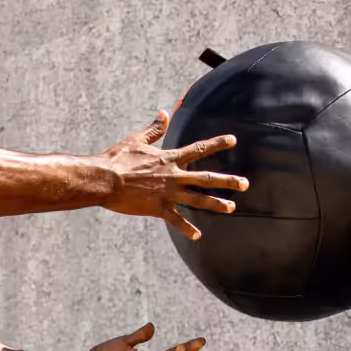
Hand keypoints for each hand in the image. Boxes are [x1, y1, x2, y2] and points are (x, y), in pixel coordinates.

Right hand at [100, 110, 248, 239]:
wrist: (105, 179)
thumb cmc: (118, 159)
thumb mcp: (136, 140)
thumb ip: (154, 130)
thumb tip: (164, 114)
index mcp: (169, 158)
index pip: (199, 149)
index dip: (217, 143)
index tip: (233, 140)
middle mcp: (174, 176)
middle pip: (206, 178)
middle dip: (228, 180)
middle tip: (245, 183)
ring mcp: (168, 193)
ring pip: (198, 199)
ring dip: (216, 204)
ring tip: (232, 207)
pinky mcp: (158, 208)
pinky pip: (176, 220)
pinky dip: (187, 228)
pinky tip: (198, 236)